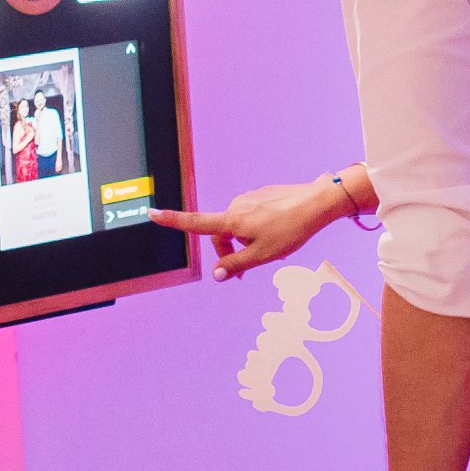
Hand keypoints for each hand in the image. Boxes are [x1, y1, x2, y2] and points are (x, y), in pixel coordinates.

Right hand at [152, 178, 345, 280]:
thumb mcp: (262, 256)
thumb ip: (236, 265)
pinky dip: (258, 228)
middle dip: (230, 251)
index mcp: (232, 220)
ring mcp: (250, 198)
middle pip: (221, 233)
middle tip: (248, 271)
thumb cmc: (290, 230)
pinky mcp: (262, 195)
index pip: (196, 223)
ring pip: (238, 226)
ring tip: (272, 248)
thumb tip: (215, 275)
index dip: (172, 221)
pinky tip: (278, 233)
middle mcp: (236, 206)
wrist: (317, 203)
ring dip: (246, 240)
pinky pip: (252, 216)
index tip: (152, 214)